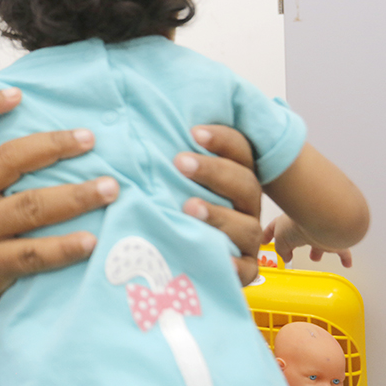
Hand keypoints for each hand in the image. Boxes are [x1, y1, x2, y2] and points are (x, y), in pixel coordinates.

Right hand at [0, 88, 116, 315]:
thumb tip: (43, 138)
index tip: (18, 93)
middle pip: (8, 161)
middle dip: (53, 146)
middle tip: (89, 139)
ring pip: (31, 206)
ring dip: (76, 195)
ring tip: (110, 188)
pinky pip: (35, 253)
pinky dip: (66, 246)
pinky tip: (92, 240)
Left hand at [174, 125, 263, 285]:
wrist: (169, 262)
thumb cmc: (168, 209)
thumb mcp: (168, 179)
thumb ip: (170, 155)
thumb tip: (140, 114)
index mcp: (233, 178)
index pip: (240, 151)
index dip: (221, 139)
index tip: (193, 131)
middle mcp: (245, 206)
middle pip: (245, 184)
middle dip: (213, 172)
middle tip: (180, 163)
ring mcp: (246, 239)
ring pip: (246, 226)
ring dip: (218, 215)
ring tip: (189, 207)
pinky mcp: (243, 271)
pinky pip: (246, 270)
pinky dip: (232, 265)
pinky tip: (216, 259)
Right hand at [263, 215, 352, 267]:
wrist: (322, 220)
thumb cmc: (299, 224)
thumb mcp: (280, 239)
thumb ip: (281, 249)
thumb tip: (285, 256)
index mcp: (287, 221)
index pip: (274, 228)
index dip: (268, 235)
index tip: (265, 240)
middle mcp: (304, 223)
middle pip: (299, 234)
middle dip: (296, 242)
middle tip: (293, 250)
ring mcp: (321, 230)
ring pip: (319, 241)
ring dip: (317, 250)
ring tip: (316, 257)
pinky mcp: (336, 238)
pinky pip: (342, 250)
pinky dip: (344, 257)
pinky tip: (347, 263)